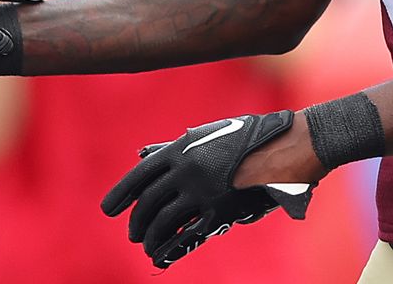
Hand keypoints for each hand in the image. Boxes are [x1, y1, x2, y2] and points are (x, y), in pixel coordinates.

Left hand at [99, 111, 316, 268]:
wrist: (284, 148)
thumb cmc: (244, 139)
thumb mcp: (205, 135)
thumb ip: (172, 148)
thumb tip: (141, 153)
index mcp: (180, 149)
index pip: (140, 175)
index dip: (121, 194)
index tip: (108, 209)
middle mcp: (186, 171)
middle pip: (149, 202)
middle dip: (137, 220)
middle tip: (131, 232)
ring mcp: (203, 193)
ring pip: (164, 221)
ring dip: (150, 237)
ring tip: (145, 245)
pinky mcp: (221, 213)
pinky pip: (189, 236)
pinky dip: (171, 248)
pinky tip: (161, 256)